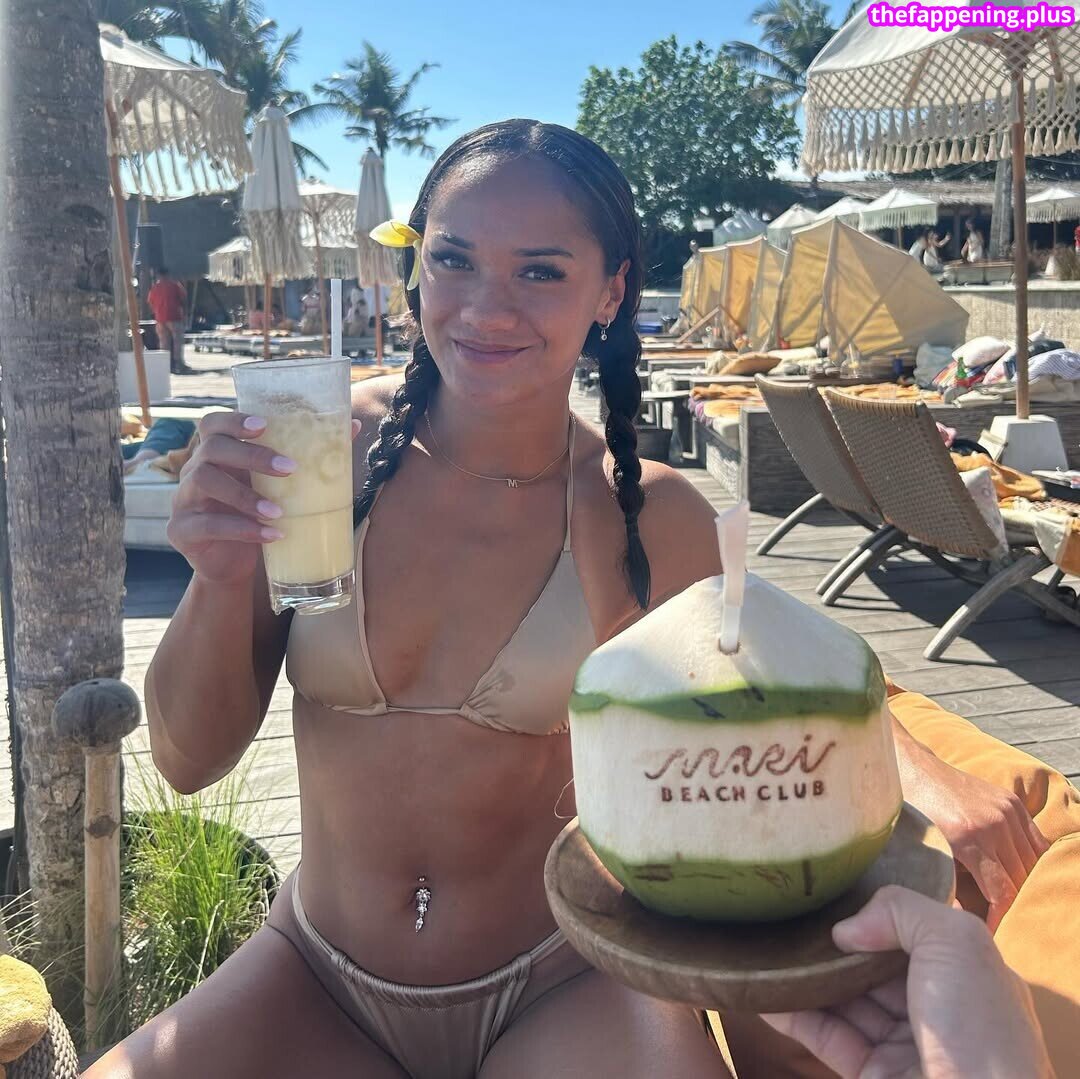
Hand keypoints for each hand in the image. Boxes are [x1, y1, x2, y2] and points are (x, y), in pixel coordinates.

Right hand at [167, 411, 360, 585]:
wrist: (231, 563)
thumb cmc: (257, 514)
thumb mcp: (278, 486)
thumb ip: (307, 457)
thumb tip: (353, 425)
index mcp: (216, 454)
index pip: (213, 424)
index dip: (234, 421)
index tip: (263, 425)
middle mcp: (194, 471)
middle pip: (211, 449)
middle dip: (251, 456)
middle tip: (289, 468)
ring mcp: (183, 500)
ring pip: (204, 482)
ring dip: (245, 495)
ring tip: (279, 511)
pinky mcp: (182, 531)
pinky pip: (208, 526)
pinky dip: (242, 530)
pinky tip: (271, 536)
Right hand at [762, 886, 1052, 1078]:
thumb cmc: (978, 1029)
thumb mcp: (957, 943)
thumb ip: (902, 910)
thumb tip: (847, 930)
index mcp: (965, 972)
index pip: (916, 928)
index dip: (877, 909)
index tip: (833, 889)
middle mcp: (936, 1006)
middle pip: (874, 963)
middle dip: (834, 942)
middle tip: (789, 916)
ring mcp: (903, 1044)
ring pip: (846, 999)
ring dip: (808, 976)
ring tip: (769, 948)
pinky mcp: (873, 1075)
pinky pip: (828, 1038)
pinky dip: (795, 1016)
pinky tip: (766, 993)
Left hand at [895, 727, 1048, 930]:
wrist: (911, 768)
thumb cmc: (909, 813)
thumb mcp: (921, 852)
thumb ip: (942, 884)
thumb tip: (958, 920)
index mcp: (969, 838)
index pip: (1003, 893)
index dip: (999, 919)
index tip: (990, 934)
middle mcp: (994, 823)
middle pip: (1020, 880)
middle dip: (1011, 905)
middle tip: (998, 919)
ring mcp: (1006, 810)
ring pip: (1032, 862)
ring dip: (1023, 883)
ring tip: (1006, 900)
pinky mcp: (1011, 802)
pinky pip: (1036, 841)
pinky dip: (1031, 861)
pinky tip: (1017, 874)